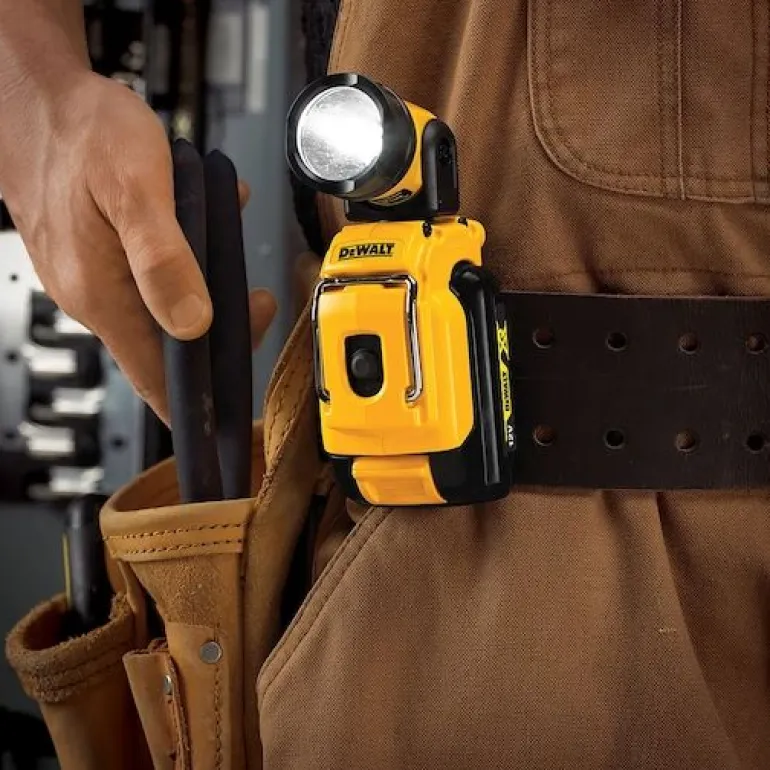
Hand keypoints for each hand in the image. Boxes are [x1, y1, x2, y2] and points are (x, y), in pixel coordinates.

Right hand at [1, 72, 275, 422]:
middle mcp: (97, 297)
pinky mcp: (101, 257)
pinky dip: (187, 263)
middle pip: (169, 347)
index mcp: (104, 296)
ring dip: (207, 293)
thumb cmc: (82, 133)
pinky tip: (205, 228)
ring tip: (233, 261)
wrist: (38, 97)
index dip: (197, 405)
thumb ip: (164, 260)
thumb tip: (193, 325)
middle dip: (221, 335)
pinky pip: (153, 276)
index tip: (231, 416)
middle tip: (256, 303)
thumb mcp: (136, 188)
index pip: (155, 380)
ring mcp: (97, 278)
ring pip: (165, 309)